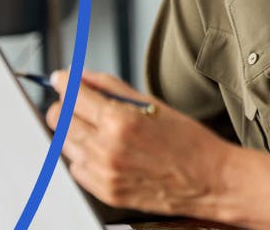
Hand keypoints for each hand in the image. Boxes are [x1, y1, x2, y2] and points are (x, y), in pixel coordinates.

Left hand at [46, 70, 269, 227]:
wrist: (209, 181)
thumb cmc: (189, 142)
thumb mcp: (153, 103)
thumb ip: (112, 87)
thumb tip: (82, 76)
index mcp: (120, 122)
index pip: (73, 95)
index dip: (64, 82)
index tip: (62, 79)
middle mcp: (107, 149)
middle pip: (60, 119)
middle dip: (66, 105)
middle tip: (80, 102)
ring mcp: (103, 173)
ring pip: (64, 144)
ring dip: (74, 130)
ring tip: (98, 127)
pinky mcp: (105, 192)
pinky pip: (77, 168)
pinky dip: (83, 156)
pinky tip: (104, 150)